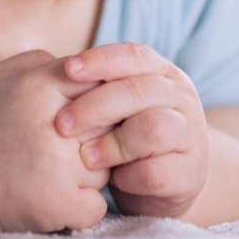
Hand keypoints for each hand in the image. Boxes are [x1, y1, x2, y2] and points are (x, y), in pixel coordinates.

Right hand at [0, 50, 109, 233]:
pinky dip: (83, 206)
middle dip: (96, 137)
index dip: (94, 104)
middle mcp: (55, 124)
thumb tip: (82, 65)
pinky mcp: (61, 203)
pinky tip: (58, 199)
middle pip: (111, 125)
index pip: (101, 83)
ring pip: (107, 166)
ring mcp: (61, 167)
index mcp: (42, 87)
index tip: (79, 119)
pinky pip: (97, 205)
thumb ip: (40, 61)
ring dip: (89, 173)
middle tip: (66, 148)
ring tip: (53, 174)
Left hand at [54, 44, 208, 219]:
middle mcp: (181, 98)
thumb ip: (96, 88)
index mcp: (162, 74)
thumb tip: (47, 68)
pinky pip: (157, 171)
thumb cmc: (128, 137)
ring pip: (153, 129)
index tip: (67, 70)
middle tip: (61, 125)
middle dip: (96, 106)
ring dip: (113, 143)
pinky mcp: (191, 173)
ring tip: (85, 158)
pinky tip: (113, 181)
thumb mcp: (115, 108)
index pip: (134, 56)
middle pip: (140, 91)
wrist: (166, 183)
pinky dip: (129, 176)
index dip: (101, 60)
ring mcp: (191, 135)